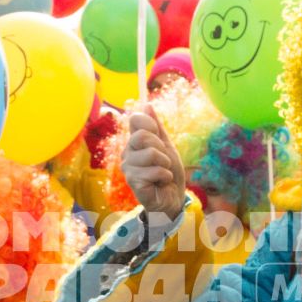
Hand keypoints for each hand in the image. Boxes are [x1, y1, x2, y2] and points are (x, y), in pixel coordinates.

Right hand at [121, 102, 187, 220]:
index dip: (151, 125)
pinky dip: (164, 176)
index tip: (159, 139)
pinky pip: (154, 171)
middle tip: (164, 161)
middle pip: (143, 136)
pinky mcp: (133, 183)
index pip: (136, 120)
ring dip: (165, 164)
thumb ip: (156, 127)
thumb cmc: (168, 172)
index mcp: (134, 142)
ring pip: (150, 154)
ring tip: (163, 173)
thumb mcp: (166, 146)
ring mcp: (128, 169)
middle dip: (161, 148)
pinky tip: (162, 182)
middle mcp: (127, 153)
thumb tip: (146, 104)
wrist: (173, 197)